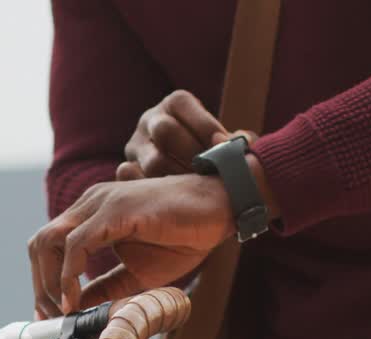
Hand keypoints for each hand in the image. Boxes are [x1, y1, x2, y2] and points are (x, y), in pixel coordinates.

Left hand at [27, 174, 233, 316]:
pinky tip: (76, 299)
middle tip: (52, 317)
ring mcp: (100, 204)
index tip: (50, 314)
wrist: (219, 209)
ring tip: (64, 311)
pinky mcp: (115, 210)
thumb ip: (105, 287)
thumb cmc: (183, 235)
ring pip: (50, 242)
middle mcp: (89, 205)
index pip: (48, 246)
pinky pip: (76, 244)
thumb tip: (77, 307)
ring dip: (50, 282)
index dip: (43, 281)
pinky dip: (70, 275)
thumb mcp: (137, 273)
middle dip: (40, 285)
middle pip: (40, 244)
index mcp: (92, 215)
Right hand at [117, 90, 252, 180]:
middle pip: (164, 131)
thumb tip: (245, 142)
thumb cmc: (211, 154)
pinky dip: (157, 192)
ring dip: (178, 178)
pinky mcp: (126, 170)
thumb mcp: (221, 139)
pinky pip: (135, 181)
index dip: (205, 126)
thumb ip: (236, 140)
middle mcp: (150, 120)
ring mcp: (135, 146)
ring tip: (200, 191)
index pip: (182, 105)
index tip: (225, 147)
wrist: (184, 175)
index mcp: (174, 104)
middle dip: (191, 153)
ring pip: (152, 161)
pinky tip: (178, 202)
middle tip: (212, 172)